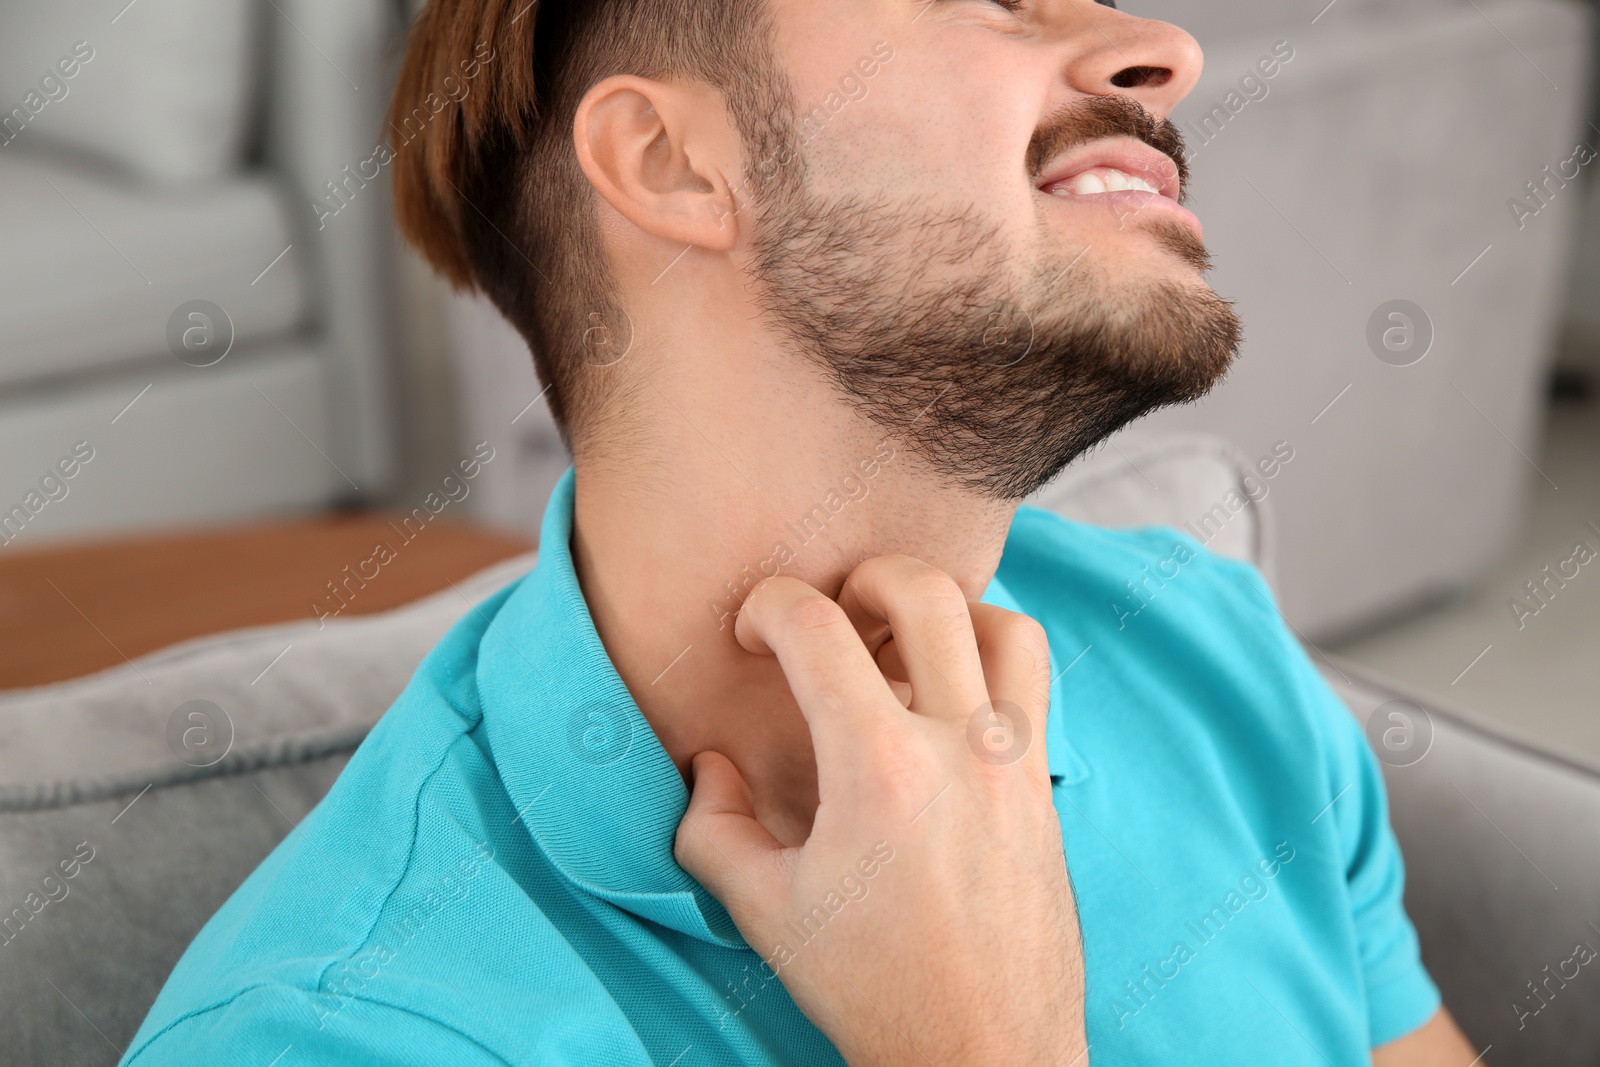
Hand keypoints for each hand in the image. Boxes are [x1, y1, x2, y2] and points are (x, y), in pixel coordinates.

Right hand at [675, 555, 1086, 1065]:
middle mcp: (959, 748)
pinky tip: (948, 708)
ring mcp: (1014, 765)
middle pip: (924, 592)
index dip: (768, 606)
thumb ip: (712, 826)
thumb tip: (711, 767)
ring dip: (950, 613)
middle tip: (833, 616)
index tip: (754, 632)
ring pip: (1005, 625)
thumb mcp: (763, 911)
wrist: (985, 1052)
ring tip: (904, 649)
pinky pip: (1032, 686)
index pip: (816, 627)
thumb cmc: (874, 990)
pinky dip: (991, 664)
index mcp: (878, 769)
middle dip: (863, 578)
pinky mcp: (1044, 789)